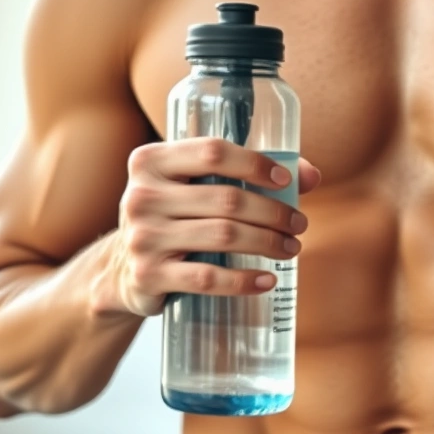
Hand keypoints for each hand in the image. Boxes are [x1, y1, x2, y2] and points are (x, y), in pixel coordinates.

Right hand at [108, 137, 321, 316]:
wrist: (122, 270)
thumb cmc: (175, 217)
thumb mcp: (195, 187)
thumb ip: (246, 173)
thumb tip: (311, 175)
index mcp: (151, 161)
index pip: (213, 152)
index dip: (255, 164)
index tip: (286, 181)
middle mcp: (142, 195)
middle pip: (227, 199)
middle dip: (274, 212)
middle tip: (299, 224)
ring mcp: (143, 237)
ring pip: (223, 236)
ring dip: (267, 243)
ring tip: (291, 248)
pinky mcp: (148, 275)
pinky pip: (208, 278)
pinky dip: (244, 280)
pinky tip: (267, 280)